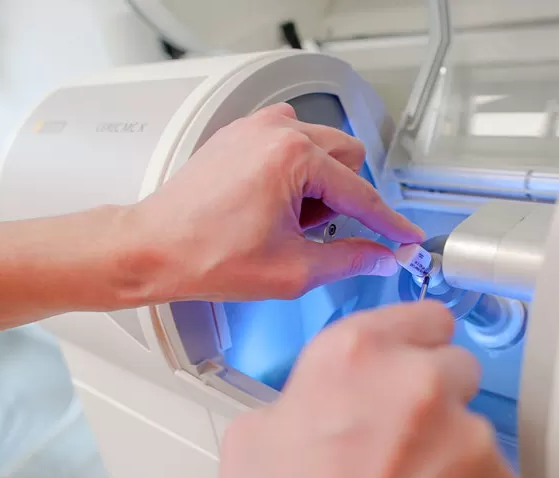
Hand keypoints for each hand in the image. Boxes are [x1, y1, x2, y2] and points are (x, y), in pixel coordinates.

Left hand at [124, 103, 423, 302]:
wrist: (153, 247)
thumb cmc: (204, 255)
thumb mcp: (291, 269)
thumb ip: (349, 260)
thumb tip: (381, 256)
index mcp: (293, 157)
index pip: (360, 193)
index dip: (388, 223)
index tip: (405, 237)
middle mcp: (276, 131)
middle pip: (347, 158)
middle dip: (340, 199)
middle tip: (310, 232)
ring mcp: (255, 127)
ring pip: (321, 148)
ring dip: (317, 184)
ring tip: (283, 219)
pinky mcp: (240, 133)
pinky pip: (290, 144)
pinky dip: (294, 172)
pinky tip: (269, 204)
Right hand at [210, 302, 522, 477]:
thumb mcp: (254, 439)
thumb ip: (308, 393)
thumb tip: (328, 396)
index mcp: (354, 357)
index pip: (421, 314)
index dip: (411, 342)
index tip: (413, 354)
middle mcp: (419, 385)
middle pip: (453, 367)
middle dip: (428, 398)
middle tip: (393, 443)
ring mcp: (468, 440)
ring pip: (471, 428)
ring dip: (446, 454)